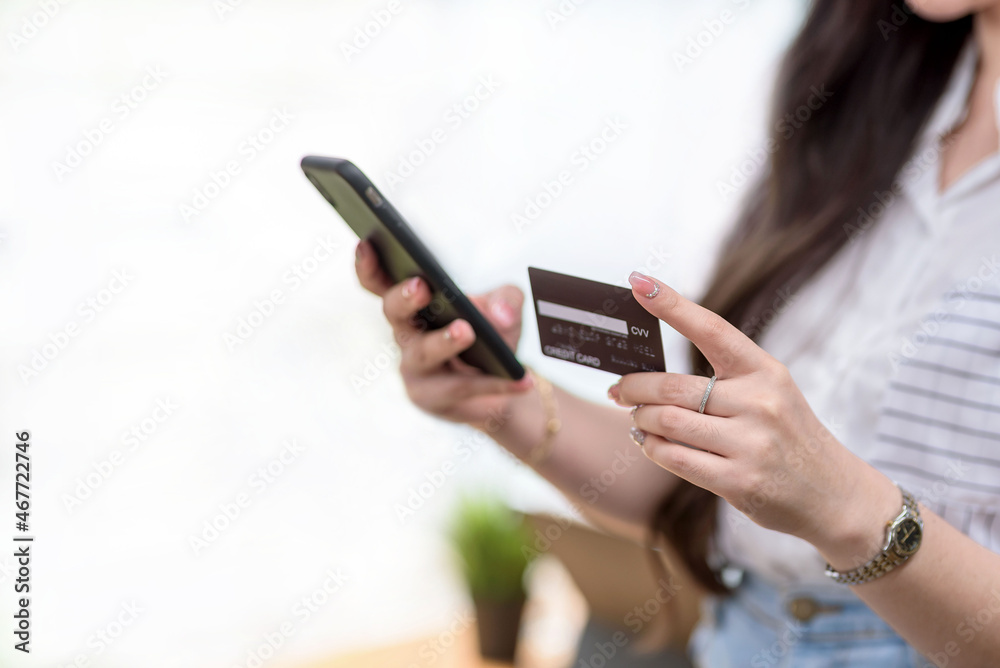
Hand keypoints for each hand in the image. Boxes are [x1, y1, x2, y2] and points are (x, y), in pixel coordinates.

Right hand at [354, 240, 532, 427]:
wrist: (501, 385)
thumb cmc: (490, 337)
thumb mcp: (504, 309)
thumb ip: (506, 301)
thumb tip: (498, 315)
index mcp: (413, 304)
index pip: (380, 282)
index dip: (368, 265)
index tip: (367, 243)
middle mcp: (406, 334)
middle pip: (393, 313)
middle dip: (404, 298)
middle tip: (421, 286)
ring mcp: (415, 368)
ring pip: (424, 353)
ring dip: (444, 341)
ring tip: (467, 331)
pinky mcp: (431, 398)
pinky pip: (463, 388)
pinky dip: (495, 383)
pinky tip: (520, 380)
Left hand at [609, 271, 897, 563]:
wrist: (832, 494)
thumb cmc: (788, 435)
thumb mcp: (772, 392)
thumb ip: (723, 377)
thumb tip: (650, 374)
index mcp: (766, 371)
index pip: (712, 329)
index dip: (671, 305)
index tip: (639, 283)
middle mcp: (760, 403)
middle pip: (672, 388)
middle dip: (634, 387)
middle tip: (618, 388)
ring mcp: (750, 444)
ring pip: (666, 423)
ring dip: (640, 419)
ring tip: (637, 417)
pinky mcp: (737, 481)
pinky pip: (672, 457)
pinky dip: (650, 446)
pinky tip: (649, 441)